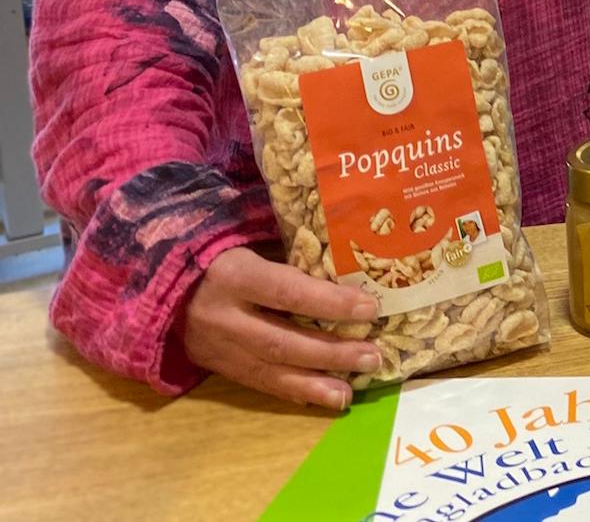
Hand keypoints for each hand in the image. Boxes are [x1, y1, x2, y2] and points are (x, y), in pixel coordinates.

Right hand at [182, 246, 381, 409]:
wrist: (161, 282)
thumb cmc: (221, 254)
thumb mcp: (251, 245)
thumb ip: (291, 260)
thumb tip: (350, 274)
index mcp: (233, 275)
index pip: (288, 292)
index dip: (330, 303)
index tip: (369, 309)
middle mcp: (221, 316)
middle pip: (281, 341)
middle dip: (331, 353)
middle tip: (373, 357)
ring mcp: (213, 346)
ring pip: (268, 371)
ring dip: (314, 384)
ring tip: (350, 393)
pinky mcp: (211, 365)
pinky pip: (255, 382)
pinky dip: (290, 391)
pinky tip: (319, 399)